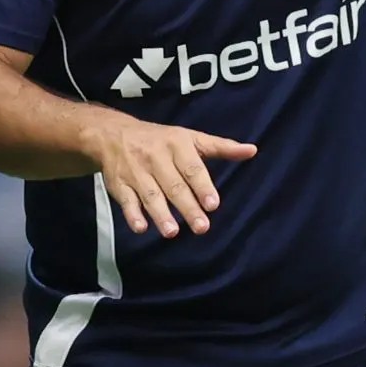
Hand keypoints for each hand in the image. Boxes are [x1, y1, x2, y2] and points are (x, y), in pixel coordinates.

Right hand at [79, 113, 256, 237]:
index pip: (192, 168)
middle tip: (202, 227)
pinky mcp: (119, 184)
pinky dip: (132, 214)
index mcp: (176, 145)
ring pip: (150, 194)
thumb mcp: (190, 138)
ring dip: (160, 214)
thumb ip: (221, 147)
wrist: (113, 134)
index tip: (213, 204)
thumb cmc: (161, 140)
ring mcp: (136, 172)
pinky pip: (126, 200)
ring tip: (172, 232)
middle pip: (173, 185)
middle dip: (187, 207)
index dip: (202, 186)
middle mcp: (155, 158)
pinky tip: (141, 228)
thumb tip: (252, 150)